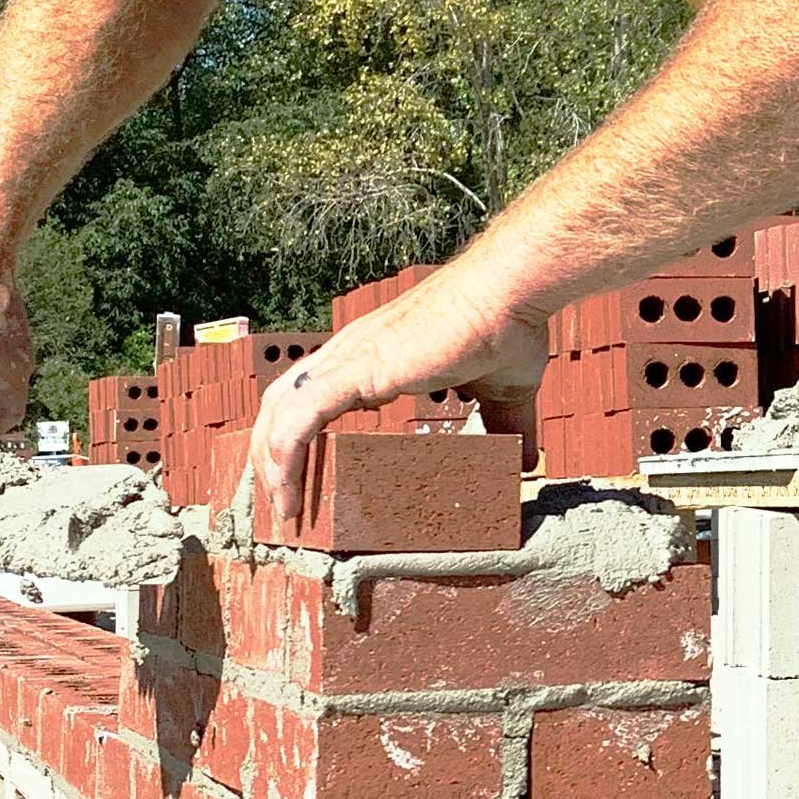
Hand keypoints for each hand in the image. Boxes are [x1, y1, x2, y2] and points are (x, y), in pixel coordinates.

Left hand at [242, 273, 550, 544]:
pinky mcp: (361, 368)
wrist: (512, 293)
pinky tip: (284, 485)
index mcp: (376, 357)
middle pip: (281, 404)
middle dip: (270, 454)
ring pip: (280, 411)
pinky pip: (301, 415)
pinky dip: (283, 451)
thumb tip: (528, 460)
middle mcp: (353, 353)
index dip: (298, 437)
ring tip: (283, 506)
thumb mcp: (505, 391)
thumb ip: (508, 425)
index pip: (313, 396)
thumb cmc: (509, 327)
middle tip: (285, 502)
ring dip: (270, 461)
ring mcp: (352, 358)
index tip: (304, 481)